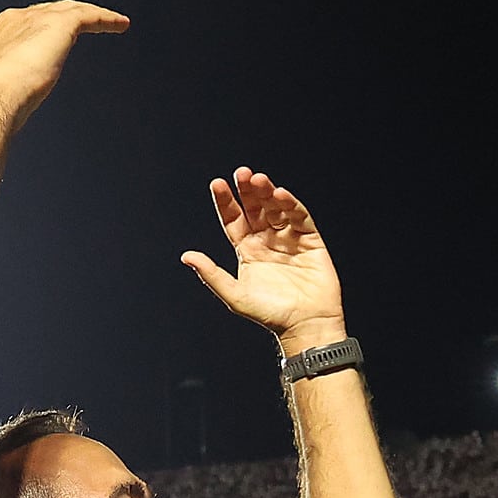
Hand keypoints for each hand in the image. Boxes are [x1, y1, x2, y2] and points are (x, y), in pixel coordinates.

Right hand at [0, 0, 128, 124]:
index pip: (23, 25)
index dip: (39, 29)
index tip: (52, 40)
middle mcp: (14, 21)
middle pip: (47, 12)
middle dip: (65, 16)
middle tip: (82, 23)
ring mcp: (36, 20)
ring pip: (70, 9)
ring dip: (91, 14)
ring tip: (110, 20)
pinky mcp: (59, 25)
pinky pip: (88, 15)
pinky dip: (105, 18)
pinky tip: (120, 25)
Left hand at [181, 168, 345, 353]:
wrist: (306, 324)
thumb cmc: (271, 314)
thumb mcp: (235, 296)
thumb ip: (211, 274)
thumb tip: (186, 256)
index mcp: (247, 250)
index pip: (233, 218)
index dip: (225, 201)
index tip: (217, 184)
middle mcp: (267, 240)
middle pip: (255, 207)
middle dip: (248, 190)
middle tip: (242, 173)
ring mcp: (289, 238)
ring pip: (276, 208)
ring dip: (268, 193)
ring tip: (260, 181)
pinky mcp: (310, 240)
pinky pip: (300, 217)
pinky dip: (291, 204)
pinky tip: (281, 195)